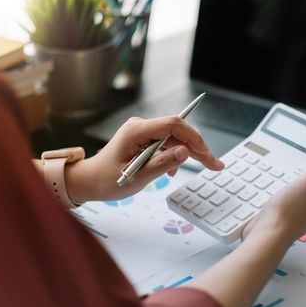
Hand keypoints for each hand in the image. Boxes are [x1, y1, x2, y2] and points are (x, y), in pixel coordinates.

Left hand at [64, 116, 223, 201]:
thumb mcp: (137, 177)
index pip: (172, 125)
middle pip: (177, 131)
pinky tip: (173, 171)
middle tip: (215, 164)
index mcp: (136, 131)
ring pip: (175, 138)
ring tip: (204, 167)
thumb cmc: (107, 180)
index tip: (206, 153)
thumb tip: (186, 152)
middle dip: (197, 147)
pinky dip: (175, 156)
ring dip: (189, 153)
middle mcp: (141, 126)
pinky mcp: (144, 140)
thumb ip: (162, 164)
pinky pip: (166, 144)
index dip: (193, 137)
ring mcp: (143, 132)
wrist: (90, 181)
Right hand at [241, 152, 305, 244]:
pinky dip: (274, 198)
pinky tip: (269, 195)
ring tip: (278, 183)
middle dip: (298, 179)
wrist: (268, 233)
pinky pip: (279, 204)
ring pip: (293, 197)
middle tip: (291, 173)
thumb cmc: (290, 212)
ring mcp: (295, 218)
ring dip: (284, 188)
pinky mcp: (280, 221)